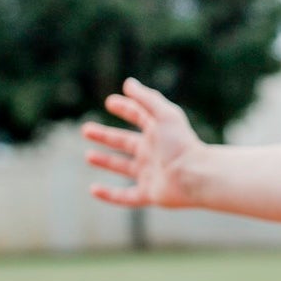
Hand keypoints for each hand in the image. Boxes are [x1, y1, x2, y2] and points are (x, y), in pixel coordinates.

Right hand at [82, 79, 202, 211]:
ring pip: (123, 167)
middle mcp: (153, 153)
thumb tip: (128, 83)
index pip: (139, 117)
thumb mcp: (164, 115)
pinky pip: (125, 197)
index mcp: (158, 133)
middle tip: (86, 129)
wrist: (194, 176)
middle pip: (125, 142)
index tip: (109, 101)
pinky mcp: (149, 194)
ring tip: (88, 156)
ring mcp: (150, 174)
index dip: (125, 108)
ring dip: (105, 161)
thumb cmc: (181, 144)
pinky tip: (93, 189)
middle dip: (105, 135)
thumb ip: (147, 99)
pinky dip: (109, 195)